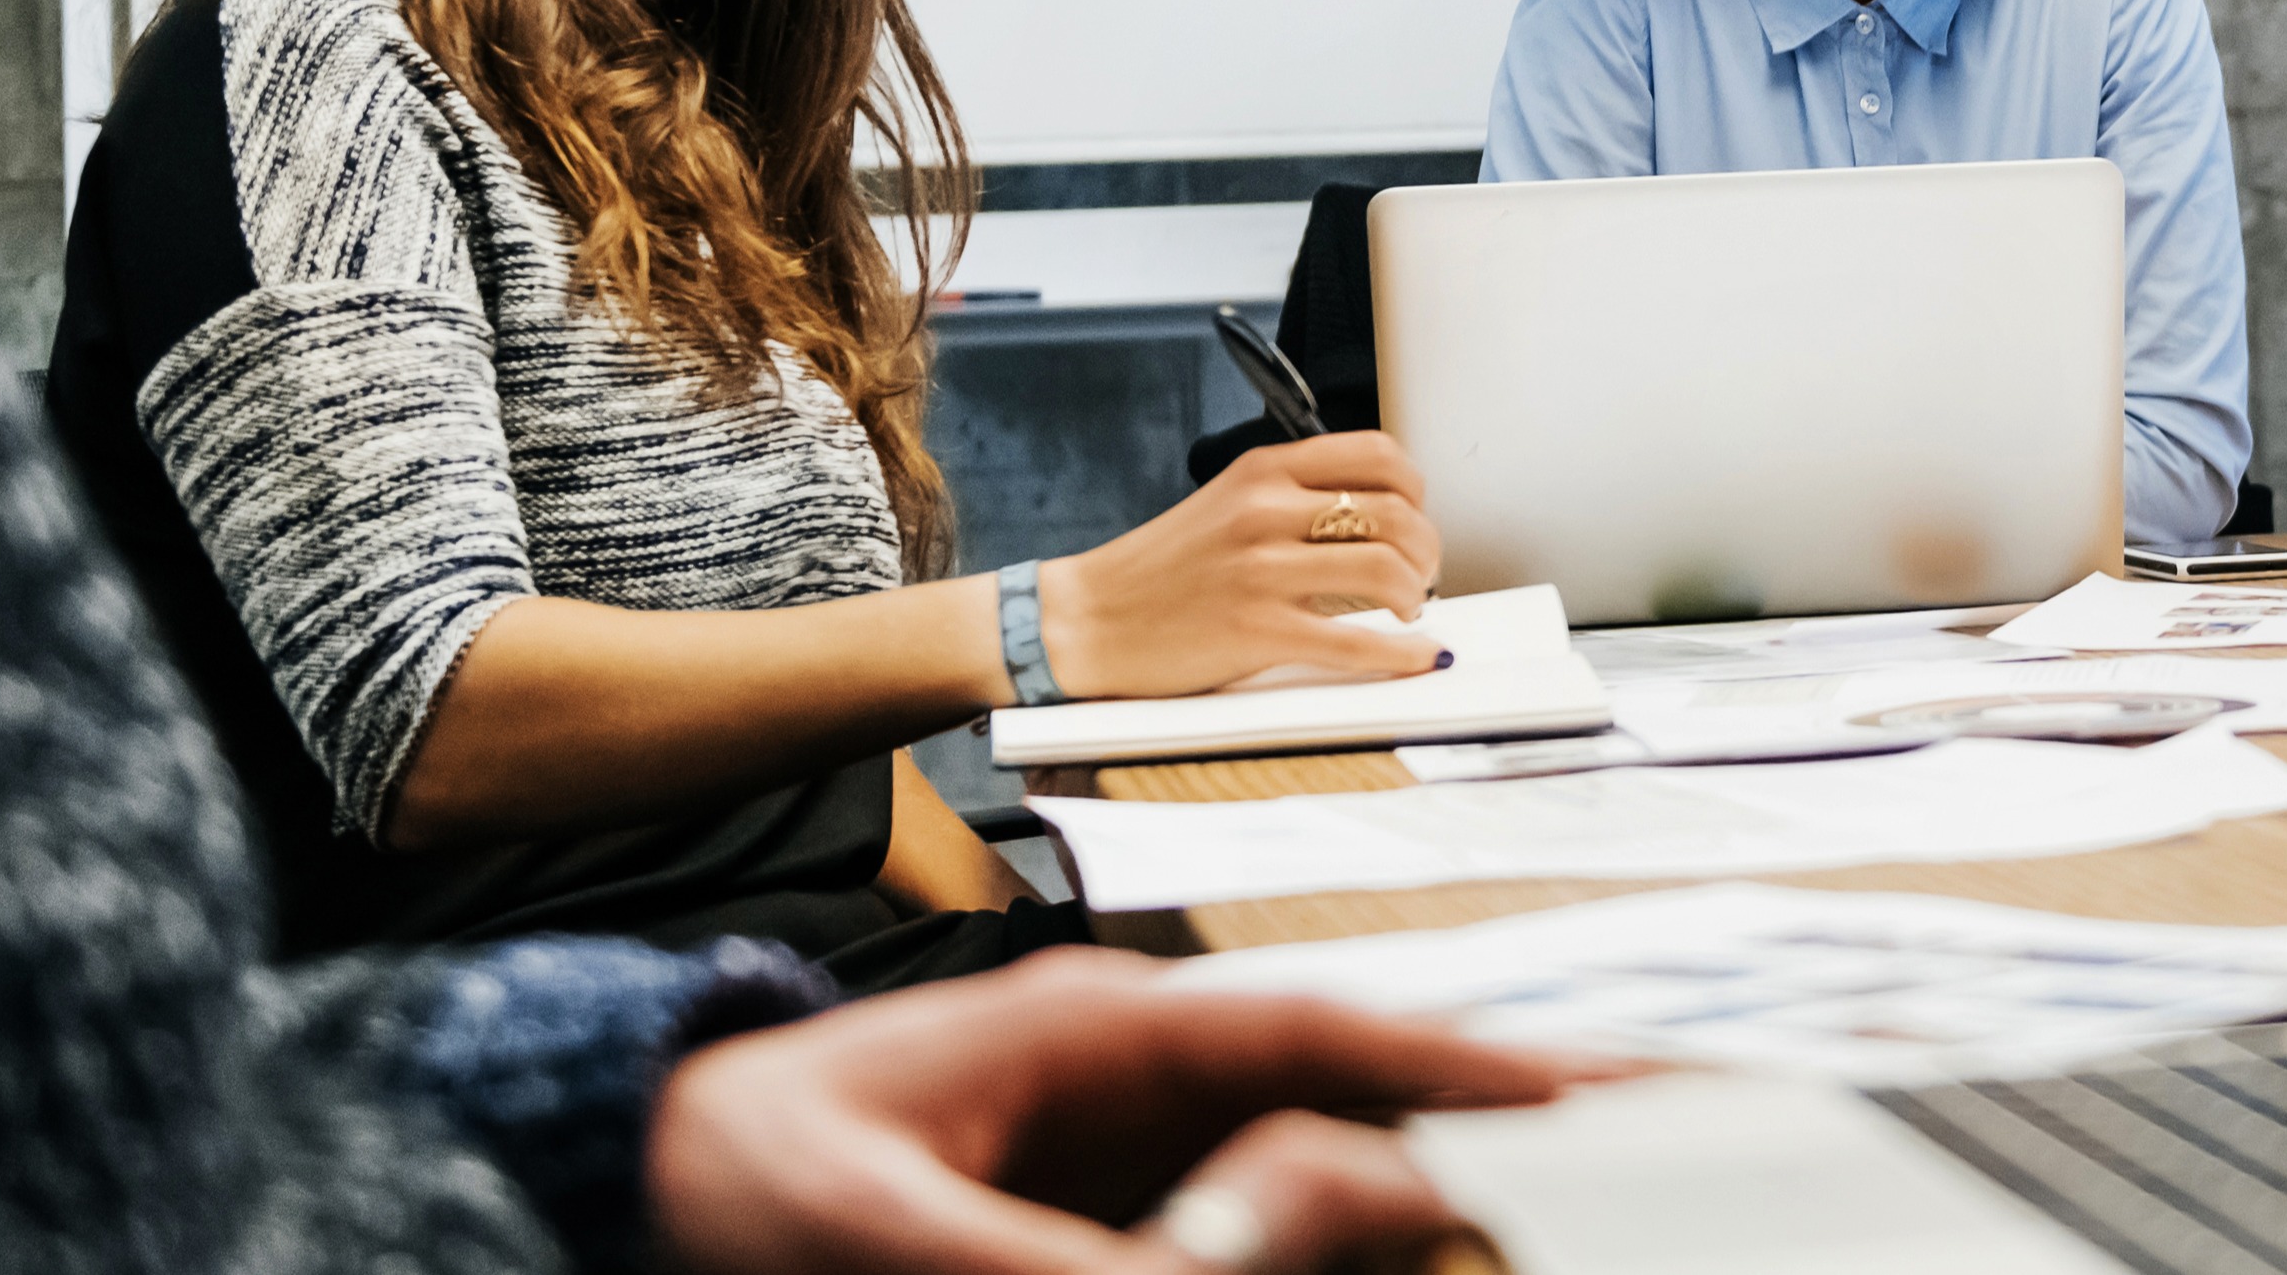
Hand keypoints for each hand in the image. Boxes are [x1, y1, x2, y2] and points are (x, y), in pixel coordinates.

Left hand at [648, 946, 1569, 1273]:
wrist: (638, 1173)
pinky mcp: (1115, 1219)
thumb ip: (1048, 1263)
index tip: (1583, 1094)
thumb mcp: (881, 1227)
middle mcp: (1147, 1084)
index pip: (1318, 1036)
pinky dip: (1338, 1230)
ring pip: (1324, 1165)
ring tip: (1570, 1197)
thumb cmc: (743, 1170)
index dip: (1462, 1062)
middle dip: (1498, 1116)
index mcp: (1100, 1034)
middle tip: (1648, 1133)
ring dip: (1433, 1188)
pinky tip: (1422, 1235)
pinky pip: (1248, 1227)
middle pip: (1358, 1098)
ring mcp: (1138, 1156)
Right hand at [1046, 431, 1448, 700]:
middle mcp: (1265, 511)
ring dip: (1416, 594)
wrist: (1088, 621)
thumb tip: (1377, 517)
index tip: (1418, 515)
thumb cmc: (1158, 570)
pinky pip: (1355, 642)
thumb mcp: (1226, 503)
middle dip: (1426, 549)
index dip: (1416, 489)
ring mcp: (1261, 570)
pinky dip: (1401, 653)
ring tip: (1406, 609)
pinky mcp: (1258, 630)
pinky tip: (1414, 656)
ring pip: (1386, 569)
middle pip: (1395, 513)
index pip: (1377, 454)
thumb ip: (1292, 497)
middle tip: (1422, 573)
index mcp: (1262, 471)